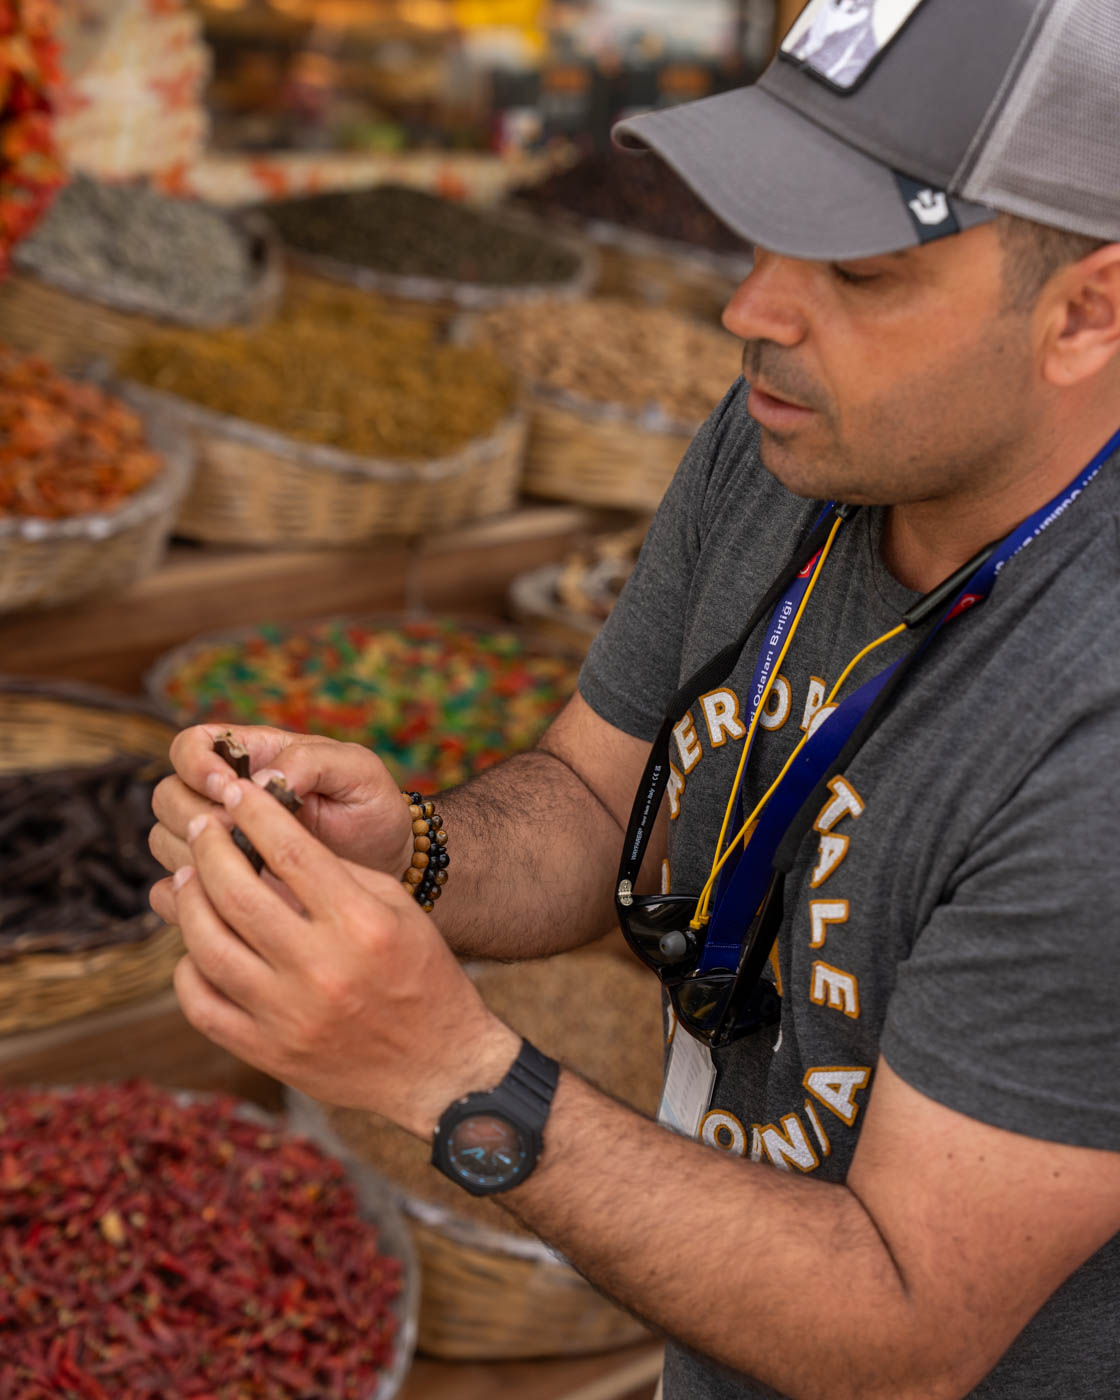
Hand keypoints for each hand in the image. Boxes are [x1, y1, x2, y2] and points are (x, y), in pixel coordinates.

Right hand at [149, 724, 414, 887]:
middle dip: (196, 815)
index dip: (197, 765)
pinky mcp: (218, 887)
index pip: (190, 746)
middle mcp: (222, 797)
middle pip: (168, 796)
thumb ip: (311, 760)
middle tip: (240, 834)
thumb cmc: (371, 808)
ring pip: (164, 841)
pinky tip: (229, 904)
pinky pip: (173, 892)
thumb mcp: (356, 770)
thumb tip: (261, 780)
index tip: (229, 787)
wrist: (388, 866)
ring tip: (245, 868)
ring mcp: (217, 844)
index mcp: (250, 757)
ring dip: (193, 854)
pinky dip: (189, 897)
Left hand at [150, 775, 519, 1137]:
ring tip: (187, 875)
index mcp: (361, 925)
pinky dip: (189, 967)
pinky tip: (198, 943)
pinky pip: (202, 1004)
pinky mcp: (268, 1052)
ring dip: (188, 900)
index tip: (235, 790)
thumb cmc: (422, 975)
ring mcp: (289, 1015)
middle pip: (237, 893)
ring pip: (207, 946)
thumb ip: (338, 874)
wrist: (438, 1067)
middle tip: (200, 824)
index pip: (291, 852)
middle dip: (209, 846)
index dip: (254, 812)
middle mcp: (322, 969)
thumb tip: (272, 840)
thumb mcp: (398, 910)